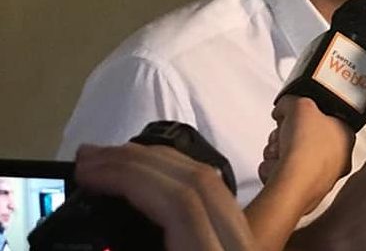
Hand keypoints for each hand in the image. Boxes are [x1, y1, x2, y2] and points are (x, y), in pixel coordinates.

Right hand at [75, 143, 255, 250]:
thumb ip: (123, 246)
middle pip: (200, 180)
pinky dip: (176, 177)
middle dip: (138, 161)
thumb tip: (93, 224)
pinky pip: (214, 194)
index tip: (86, 171)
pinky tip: (148, 177)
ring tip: (111, 160)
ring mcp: (246, 238)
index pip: (182, 203)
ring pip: (211, 181)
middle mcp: (241, 244)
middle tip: (89, 157)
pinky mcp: (242, 237)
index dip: (131, 178)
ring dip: (156, 163)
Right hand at [258, 95, 354, 212]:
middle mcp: (339, 159)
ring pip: (292, 156)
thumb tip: (285, 106)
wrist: (293, 184)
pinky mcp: (304, 192)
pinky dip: (275, 170)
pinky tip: (277, 169)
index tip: (295, 112)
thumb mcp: (300, 104)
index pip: (326, 118)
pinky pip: (284, 174)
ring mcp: (322, 178)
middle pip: (305, 138)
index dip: (306, 113)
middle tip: (283, 133)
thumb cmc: (306, 149)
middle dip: (287, 134)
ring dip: (278, 151)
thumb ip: (291, 102)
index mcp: (347, 135)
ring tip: (279, 152)